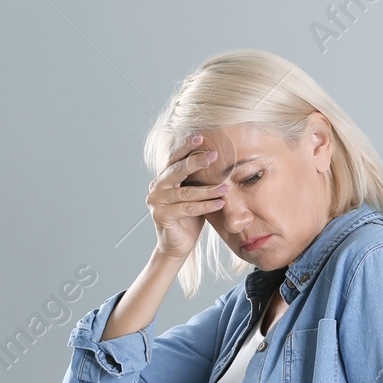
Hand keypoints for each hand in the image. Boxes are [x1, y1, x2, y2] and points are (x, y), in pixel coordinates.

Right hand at [146, 134, 228, 260]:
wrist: (177, 246)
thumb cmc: (188, 219)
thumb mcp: (194, 195)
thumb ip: (198, 180)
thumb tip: (219, 160)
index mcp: (163, 178)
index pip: (174, 158)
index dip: (186, 147)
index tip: (201, 137)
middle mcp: (157, 187)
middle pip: (176, 170)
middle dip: (196, 161)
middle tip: (214, 154)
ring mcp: (156, 201)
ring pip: (186, 192)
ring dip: (208, 189)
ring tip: (226, 186)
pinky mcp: (161, 216)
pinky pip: (187, 208)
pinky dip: (205, 205)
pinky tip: (220, 203)